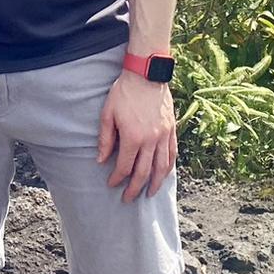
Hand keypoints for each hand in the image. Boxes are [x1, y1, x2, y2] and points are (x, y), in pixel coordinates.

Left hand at [97, 71, 176, 202]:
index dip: (117, 178)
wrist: (146, 75)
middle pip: (144, 172)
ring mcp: (164, 136)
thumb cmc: (124, 92)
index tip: (112, 184)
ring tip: (149, 193)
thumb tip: (101, 160)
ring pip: (162, 167)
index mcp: (133, 137)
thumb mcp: (107, 114)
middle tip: (128, 199)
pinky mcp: (172, 130)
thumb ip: (105, 139)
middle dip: (135, 188)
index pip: (124, 166)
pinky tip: (163, 174)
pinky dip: (168, 168)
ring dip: (155, 183)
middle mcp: (151, 140)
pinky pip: (172, 154)